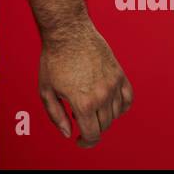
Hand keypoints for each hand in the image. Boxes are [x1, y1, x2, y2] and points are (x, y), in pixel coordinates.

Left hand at [38, 19, 132, 147]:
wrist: (67, 31)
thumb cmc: (53, 58)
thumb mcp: (46, 90)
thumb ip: (56, 115)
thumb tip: (68, 133)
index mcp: (82, 102)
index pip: (92, 135)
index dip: (86, 142)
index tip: (80, 140)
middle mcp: (101, 96)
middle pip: (103, 126)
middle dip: (91, 127)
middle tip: (79, 117)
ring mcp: (113, 84)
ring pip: (115, 114)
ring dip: (103, 117)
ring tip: (89, 106)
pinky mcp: (119, 73)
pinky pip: (128, 98)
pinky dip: (121, 106)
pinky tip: (111, 105)